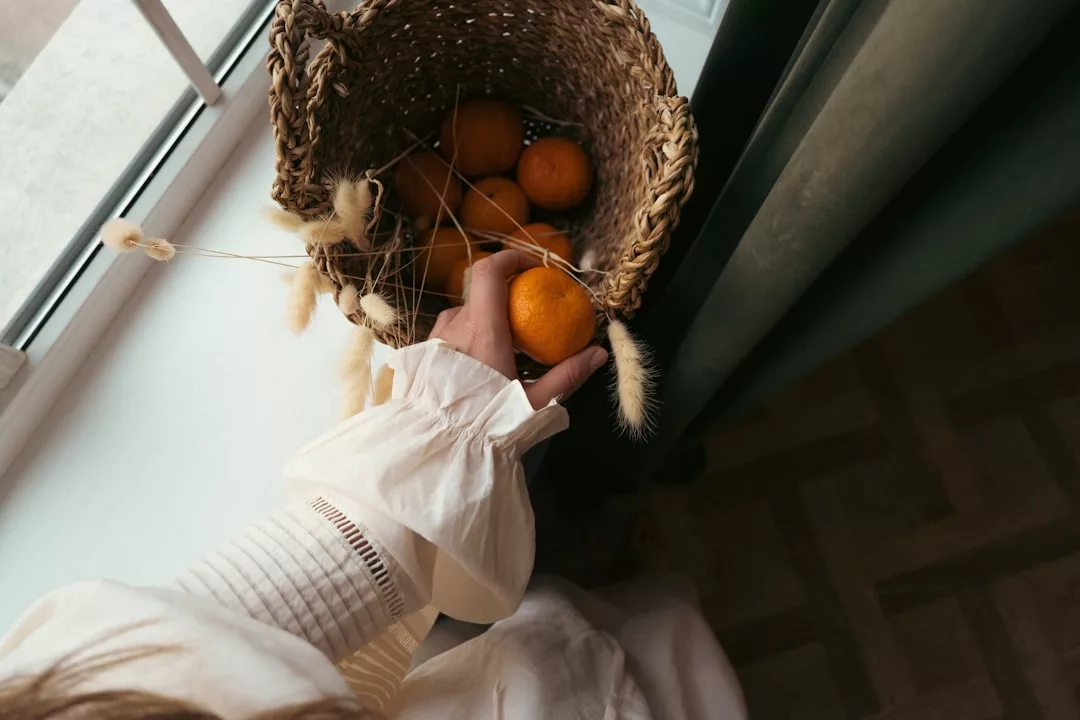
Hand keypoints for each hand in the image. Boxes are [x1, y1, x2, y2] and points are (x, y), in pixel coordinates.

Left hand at [430, 250, 607, 409]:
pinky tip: (477, 367)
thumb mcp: (534, 402)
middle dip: (504, 303)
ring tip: (500, 352)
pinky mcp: (423, 356)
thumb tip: (598, 352)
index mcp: (482, 330)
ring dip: (483, 324)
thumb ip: (567, 374)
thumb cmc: (489, 422)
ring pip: (462, 317)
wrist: (442, 448)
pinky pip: (447, 335)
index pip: (489, 272)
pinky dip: (465, 340)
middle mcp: (454, 326)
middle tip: (524, 325)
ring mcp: (434, 340)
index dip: (510, 258)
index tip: (531, 265)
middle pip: (480, 297)